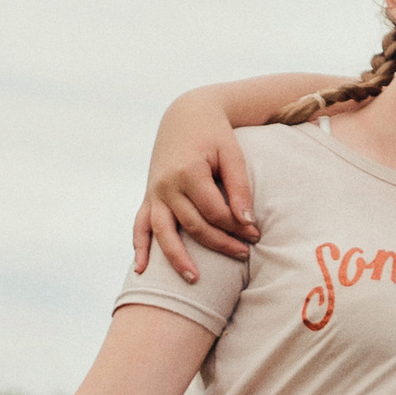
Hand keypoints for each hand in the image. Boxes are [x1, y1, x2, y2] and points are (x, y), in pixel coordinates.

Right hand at [131, 94, 259, 283]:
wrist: (185, 115)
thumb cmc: (215, 134)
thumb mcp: (232, 153)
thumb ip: (240, 186)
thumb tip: (247, 221)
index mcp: (188, 172)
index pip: (215, 211)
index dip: (237, 226)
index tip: (256, 234)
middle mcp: (167, 185)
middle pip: (194, 225)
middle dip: (220, 243)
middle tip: (244, 255)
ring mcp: (155, 192)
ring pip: (163, 232)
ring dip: (177, 257)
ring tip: (194, 280)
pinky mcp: (149, 196)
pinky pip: (140, 225)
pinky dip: (139, 247)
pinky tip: (143, 270)